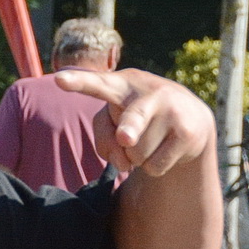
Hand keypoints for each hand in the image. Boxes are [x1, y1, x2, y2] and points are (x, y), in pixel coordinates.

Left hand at [54, 67, 214, 175]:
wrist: (189, 119)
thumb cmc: (136, 116)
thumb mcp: (113, 121)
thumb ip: (104, 139)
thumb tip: (125, 158)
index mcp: (122, 84)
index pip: (98, 83)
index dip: (79, 82)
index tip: (58, 80)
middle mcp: (150, 92)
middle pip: (133, 121)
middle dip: (128, 130)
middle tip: (126, 137)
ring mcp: (173, 111)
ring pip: (137, 155)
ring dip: (137, 156)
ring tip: (150, 139)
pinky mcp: (188, 133)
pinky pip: (154, 167)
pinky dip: (153, 166)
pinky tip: (164, 148)